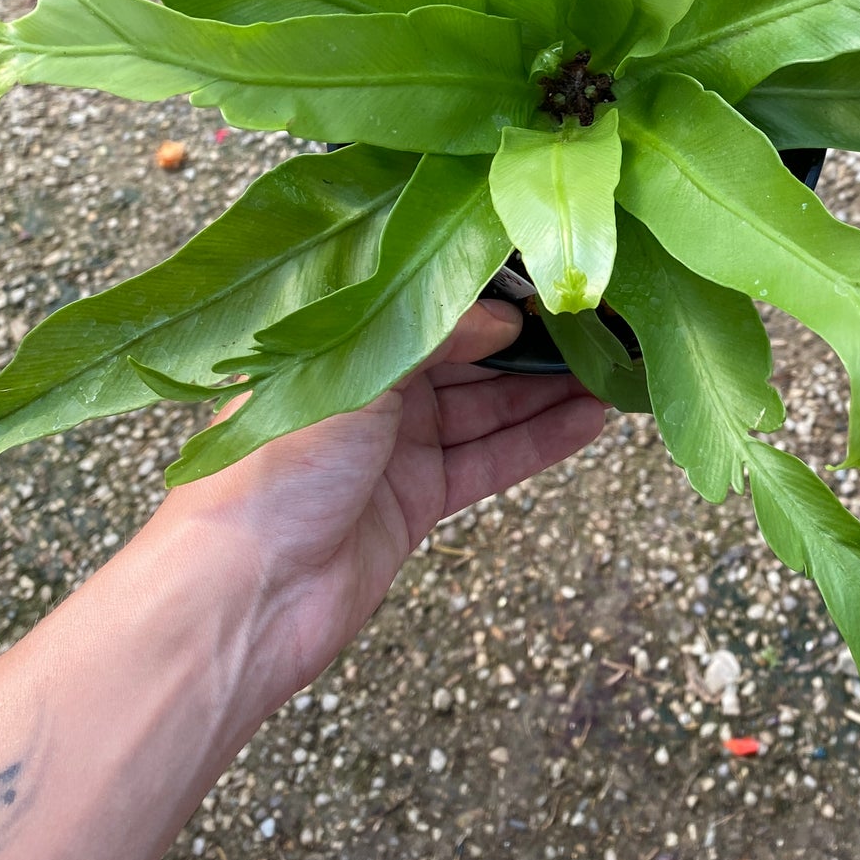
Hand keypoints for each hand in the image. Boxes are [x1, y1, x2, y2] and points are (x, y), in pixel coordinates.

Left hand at [155, 301, 605, 710]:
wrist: (244, 593)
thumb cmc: (276, 464)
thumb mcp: (358, 368)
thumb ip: (434, 331)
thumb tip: (506, 314)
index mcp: (335, 337)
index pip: (426, 295)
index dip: (489, 284)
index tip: (551, 266)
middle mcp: (365, 385)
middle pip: (465, 351)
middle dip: (532, 335)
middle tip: (604, 314)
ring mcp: (393, 444)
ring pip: (487, 405)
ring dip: (548, 387)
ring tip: (615, 362)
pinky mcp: (417, 500)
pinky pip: (490, 460)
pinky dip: (539, 439)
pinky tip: (592, 416)